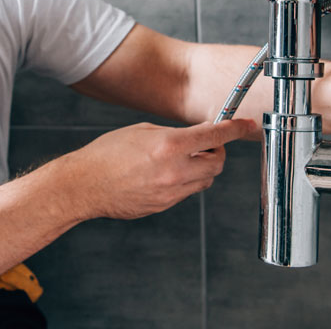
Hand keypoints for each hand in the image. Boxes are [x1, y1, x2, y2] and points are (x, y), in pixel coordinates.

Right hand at [64, 119, 255, 220]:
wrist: (84, 185)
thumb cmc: (107, 154)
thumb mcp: (142, 131)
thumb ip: (174, 134)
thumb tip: (197, 136)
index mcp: (169, 145)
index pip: (215, 136)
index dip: (235, 129)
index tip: (247, 125)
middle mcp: (174, 170)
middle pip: (217, 163)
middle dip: (216, 152)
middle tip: (205, 145)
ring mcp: (170, 192)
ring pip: (205, 181)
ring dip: (202, 169)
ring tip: (179, 160)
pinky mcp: (164, 206)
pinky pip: (187, 192)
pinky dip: (185, 182)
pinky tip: (164, 174)